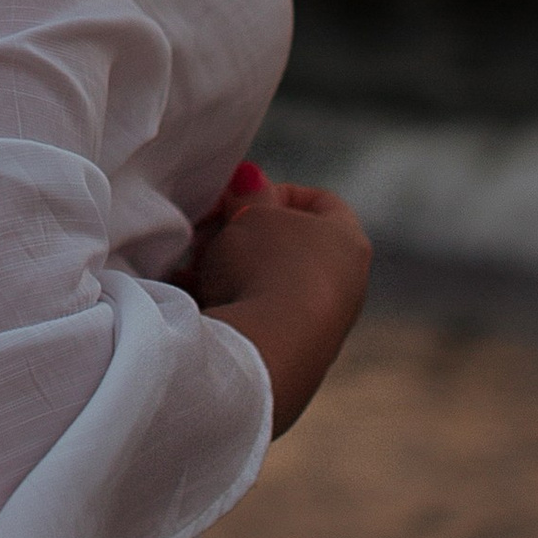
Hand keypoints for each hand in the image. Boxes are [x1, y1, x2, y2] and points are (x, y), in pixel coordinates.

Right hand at [185, 170, 371, 437]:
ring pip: (262, 283)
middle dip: (240, 234)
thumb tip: (251, 180)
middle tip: (206, 231)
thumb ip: (251, 193)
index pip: (320, 202)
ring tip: (189, 267)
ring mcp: (318, 327)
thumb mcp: (251, 213)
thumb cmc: (264, 267)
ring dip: (224, 271)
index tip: (236, 197)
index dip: (274, 192)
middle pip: (285, 244)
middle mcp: (343, 286)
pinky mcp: (289, 357)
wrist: (265, 354)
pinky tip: (191, 299)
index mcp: (348, 243)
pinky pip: (252, 318)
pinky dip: (225, 306)